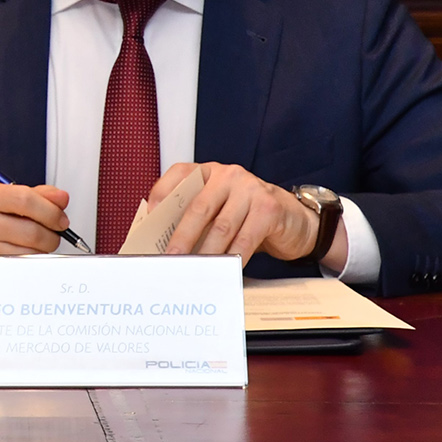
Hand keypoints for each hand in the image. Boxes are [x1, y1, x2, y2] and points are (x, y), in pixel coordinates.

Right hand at [0, 183, 73, 254]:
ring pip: (30, 252)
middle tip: (53, 234)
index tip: (61, 219)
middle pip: (32, 230)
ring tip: (36, 244)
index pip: (26, 200)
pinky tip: (25, 253)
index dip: (51, 211)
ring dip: (43, 250)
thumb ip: (40, 195)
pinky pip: (22, 266)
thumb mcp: (10, 197)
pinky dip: (32, 261)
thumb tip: (61, 198)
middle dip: (52, 235)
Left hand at [154, 162, 334, 264]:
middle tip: (170, 258)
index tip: (148, 221)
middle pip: (198, 208)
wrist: (294, 220)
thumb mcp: (220, 207)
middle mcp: (228, 175)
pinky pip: (246, 239)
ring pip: (221, 227)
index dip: (161, 197)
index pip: (179, 176)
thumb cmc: (247, 216)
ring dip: (206, 253)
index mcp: (209, 171)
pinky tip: (224, 270)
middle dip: (181, 237)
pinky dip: (233, 258)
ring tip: (194, 270)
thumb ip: (196, 215)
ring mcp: (250, 189)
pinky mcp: (269, 208)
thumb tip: (164, 242)